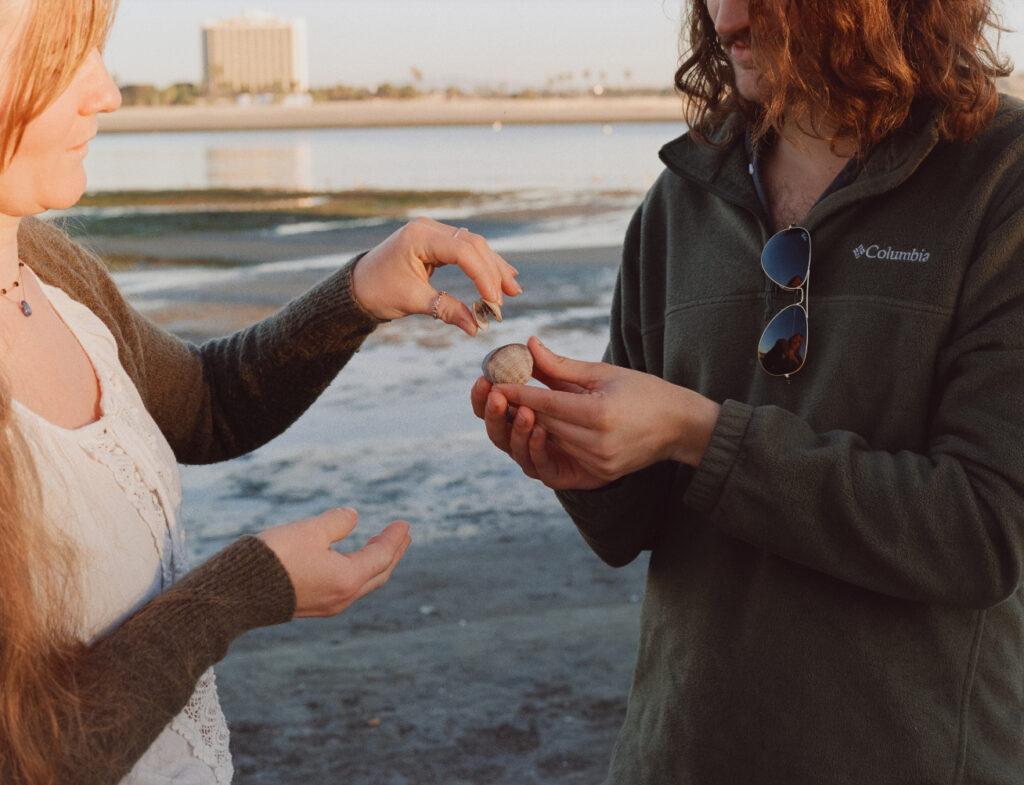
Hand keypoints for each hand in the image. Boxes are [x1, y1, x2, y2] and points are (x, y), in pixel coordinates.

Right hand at [256, 508, 410, 617]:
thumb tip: (353, 516)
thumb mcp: (310, 530)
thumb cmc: (274, 558)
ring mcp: (327, 605)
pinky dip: (358, 571)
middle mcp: (342, 597)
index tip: (405, 524)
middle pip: (378, 574)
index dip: (394, 538)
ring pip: (363, 583)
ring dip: (376, 563)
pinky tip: (351, 559)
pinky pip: (346, 588)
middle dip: (392, 553)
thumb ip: (337, 521)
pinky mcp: (311, 605)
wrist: (235, 592)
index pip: (381, 556)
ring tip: (382, 544)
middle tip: (404, 536)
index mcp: (347, 579)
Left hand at [351, 217, 520, 335]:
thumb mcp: (412, 301)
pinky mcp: (435, 241)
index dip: (482, 275)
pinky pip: (465, 249)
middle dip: (493, 271)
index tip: (494, 300)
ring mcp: (432, 232)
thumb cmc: (378, 292)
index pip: (462, 251)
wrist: (357, 286)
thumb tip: (476, 327)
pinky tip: (501, 274)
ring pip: (473, 245)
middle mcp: (427, 228)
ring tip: (512, 288)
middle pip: (472, 244)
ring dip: (493, 267)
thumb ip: (446, 310)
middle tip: (510, 296)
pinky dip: (482, 264)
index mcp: (418, 237)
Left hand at [471, 337, 721, 487]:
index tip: (493, 382)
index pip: (545, 404)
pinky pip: (561, 460)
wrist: (680, 427)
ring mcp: (598, 464)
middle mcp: (596, 444)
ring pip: (549, 443)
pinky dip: (547, 444)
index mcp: (599, 415)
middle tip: (494, 392)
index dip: (516, 393)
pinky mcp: (599, 477)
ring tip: (513, 407)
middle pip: (542, 425)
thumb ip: (562, 365)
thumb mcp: (604, 373)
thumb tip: (527, 346)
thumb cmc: (645, 392)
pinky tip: (537, 428)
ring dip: (529, 426)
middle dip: (516, 409)